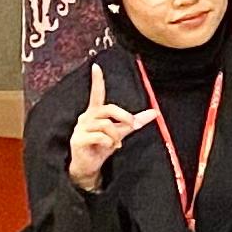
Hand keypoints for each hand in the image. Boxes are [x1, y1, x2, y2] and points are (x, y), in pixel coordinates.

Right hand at [64, 64, 156, 190]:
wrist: (89, 165)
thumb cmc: (102, 146)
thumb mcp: (121, 132)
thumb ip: (135, 121)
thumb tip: (155, 112)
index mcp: (95, 112)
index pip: (96, 93)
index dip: (97, 80)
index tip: (96, 66)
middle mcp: (86, 117)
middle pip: (108, 109)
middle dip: (124, 116)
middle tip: (132, 125)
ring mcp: (80, 128)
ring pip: (105, 125)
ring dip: (116, 135)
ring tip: (115, 143)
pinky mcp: (77, 140)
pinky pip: (99, 136)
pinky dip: (109, 142)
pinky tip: (109, 147)